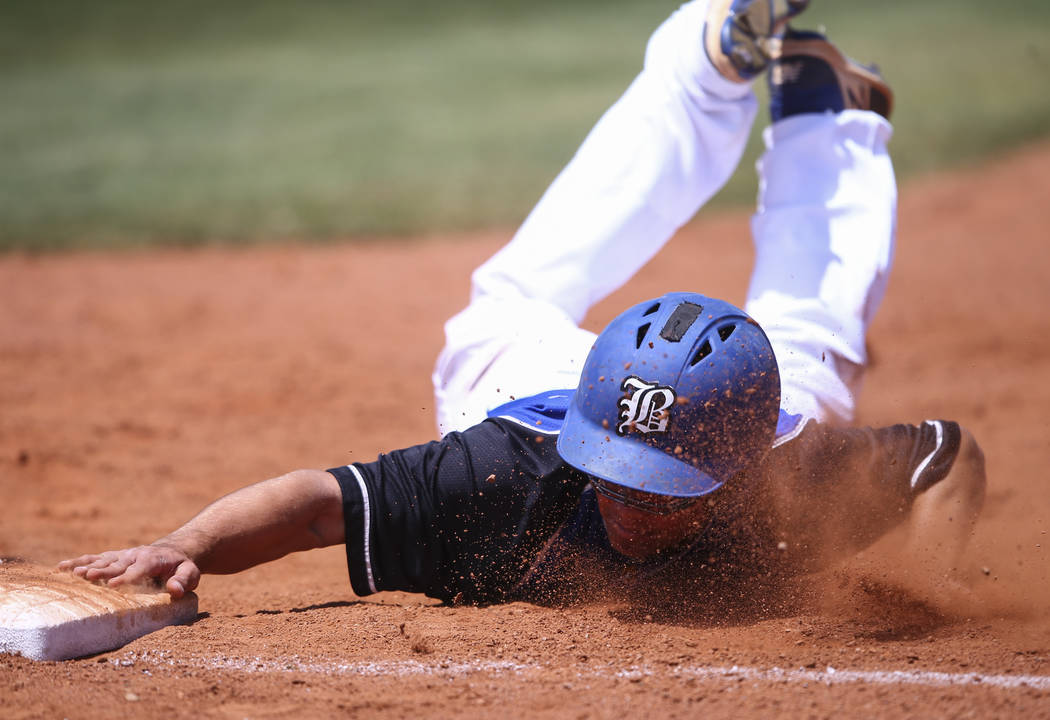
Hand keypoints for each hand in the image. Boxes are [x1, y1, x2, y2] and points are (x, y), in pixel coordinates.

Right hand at [58, 544, 200, 598]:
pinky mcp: (112, 558)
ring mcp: (121, 556)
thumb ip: (184, 581)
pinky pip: (94, 558)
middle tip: (87, 576)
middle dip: (102, 571)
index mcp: (153, 559)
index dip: (127, 577)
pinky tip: (61, 567)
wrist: (172, 552)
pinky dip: (78, 562)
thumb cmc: (181, 567)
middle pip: (117, 564)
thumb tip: (175, 590)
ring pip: (102, 560)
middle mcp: (134, 555)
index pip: (139, 569)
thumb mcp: (190, 573)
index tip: (113, 585)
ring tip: (71, 572)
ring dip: (87, 566)